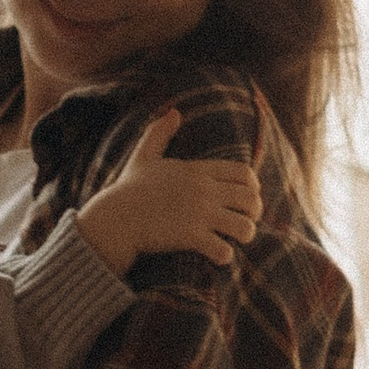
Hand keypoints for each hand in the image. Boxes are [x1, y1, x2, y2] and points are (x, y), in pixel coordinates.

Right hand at [74, 109, 262, 276]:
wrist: (114, 218)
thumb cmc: (128, 190)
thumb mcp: (144, 156)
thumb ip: (159, 132)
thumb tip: (173, 111)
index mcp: (197, 171)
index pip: (243, 173)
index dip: (254, 186)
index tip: (249, 196)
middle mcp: (203, 190)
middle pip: (250, 199)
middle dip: (254, 212)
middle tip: (248, 221)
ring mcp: (198, 214)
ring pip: (244, 226)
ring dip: (245, 235)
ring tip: (236, 240)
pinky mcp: (191, 237)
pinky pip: (223, 250)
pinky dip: (226, 256)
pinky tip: (218, 256)